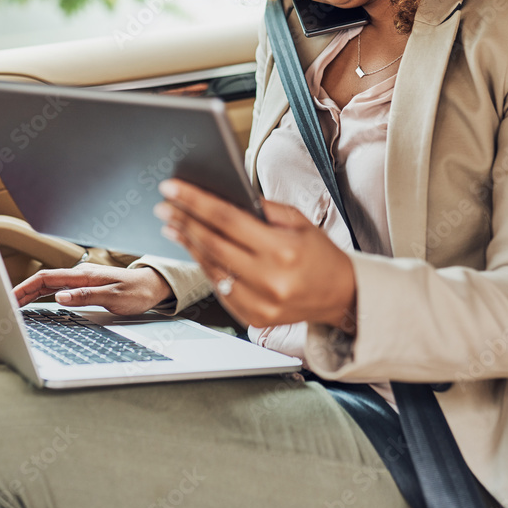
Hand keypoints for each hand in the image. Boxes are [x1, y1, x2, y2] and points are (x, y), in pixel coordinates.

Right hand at [13, 264, 173, 313]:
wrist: (153, 286)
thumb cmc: (137, 292)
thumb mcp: (114, 297)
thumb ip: (86, 296)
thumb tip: (60, 297)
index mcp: (83, 275)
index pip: (47, 278)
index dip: (26, 287)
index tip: (11, 298)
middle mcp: (80, 275)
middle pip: (43, 281)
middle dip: (22, 291)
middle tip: (4, 305)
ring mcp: (81, 280)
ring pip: (49, 285)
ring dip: (31, 294)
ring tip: (14, 305)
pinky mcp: (85, 287)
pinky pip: (58, 290)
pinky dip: (43, 296)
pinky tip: (36, 303)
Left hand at [154, 179, 356, 332]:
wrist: (343, 296)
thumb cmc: (321, 255)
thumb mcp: (300, 222)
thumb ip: (264, 208)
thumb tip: (227, 195)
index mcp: (283, 250)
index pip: (228, 220)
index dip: (196, 202)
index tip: (173, 189)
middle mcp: (270, 279)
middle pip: (213, 244)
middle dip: (184, 221)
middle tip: (165, 206)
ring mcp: (260, 303)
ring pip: (212, 268)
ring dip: (189, 244)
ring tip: (173, 225)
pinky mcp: (253, 317)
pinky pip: (220, 288)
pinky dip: (205, 267)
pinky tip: (195, 249)